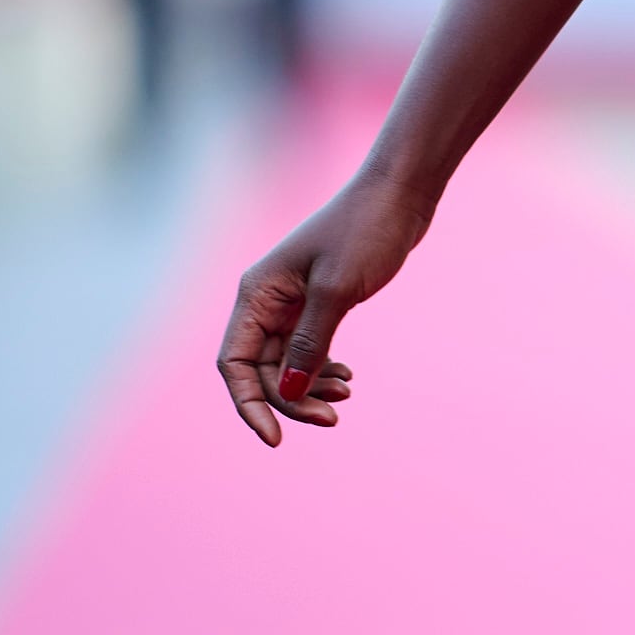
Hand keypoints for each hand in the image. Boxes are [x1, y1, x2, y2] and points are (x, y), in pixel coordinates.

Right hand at [215, 172, 432, 446]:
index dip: (249, 404)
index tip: (275, 438)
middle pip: (263, 371)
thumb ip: (310, 343)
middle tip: (334, 418)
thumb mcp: (336, 291)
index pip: (236, 364)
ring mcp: (292, 303)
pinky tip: (347, 379)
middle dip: (292, 400)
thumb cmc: (364, 231)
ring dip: (310, 388)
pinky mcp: (318, 304)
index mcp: (257, 294)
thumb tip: (290, 393)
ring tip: (347, 396)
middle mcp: (266, 301)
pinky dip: (323, 369)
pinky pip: (309, 350)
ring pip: (288, 364)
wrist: (398, 196)